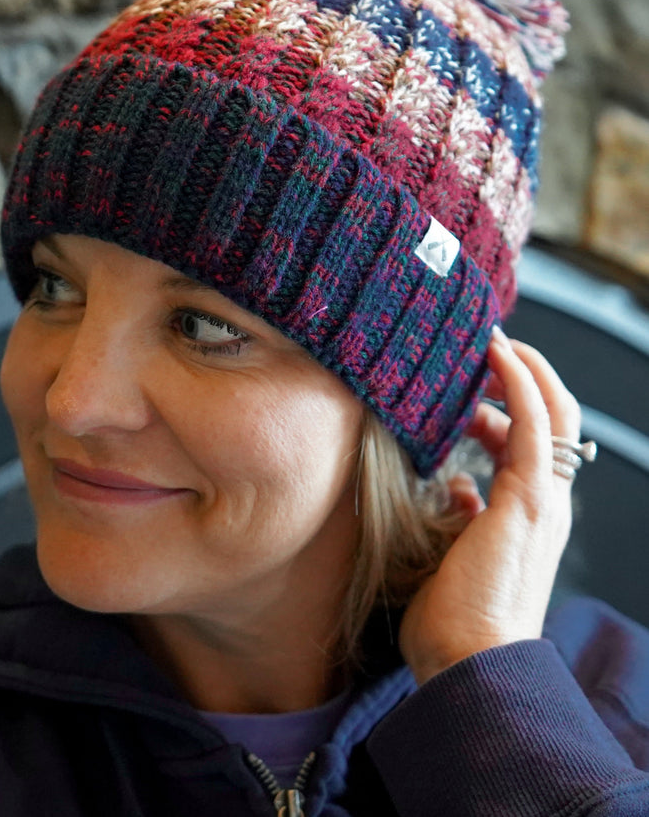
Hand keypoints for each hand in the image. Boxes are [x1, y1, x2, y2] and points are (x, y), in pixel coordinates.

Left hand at [398, 327, 580, 685]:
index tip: (471, 381)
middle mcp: (545, 503)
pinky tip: (496, 352)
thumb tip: (457, 485)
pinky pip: (533, 422)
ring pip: (551, 412)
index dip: (507, 404)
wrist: (469, 664)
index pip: (531, 443)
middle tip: (485, 348)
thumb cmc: (453, 622)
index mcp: (529, 517)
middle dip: (523, 377)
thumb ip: (459, 515)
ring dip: (522, 369)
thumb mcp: (452, 554)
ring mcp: (543, 499)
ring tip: (487, 342)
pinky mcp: (530, 498)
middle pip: (553, 419)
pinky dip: (519, 381)